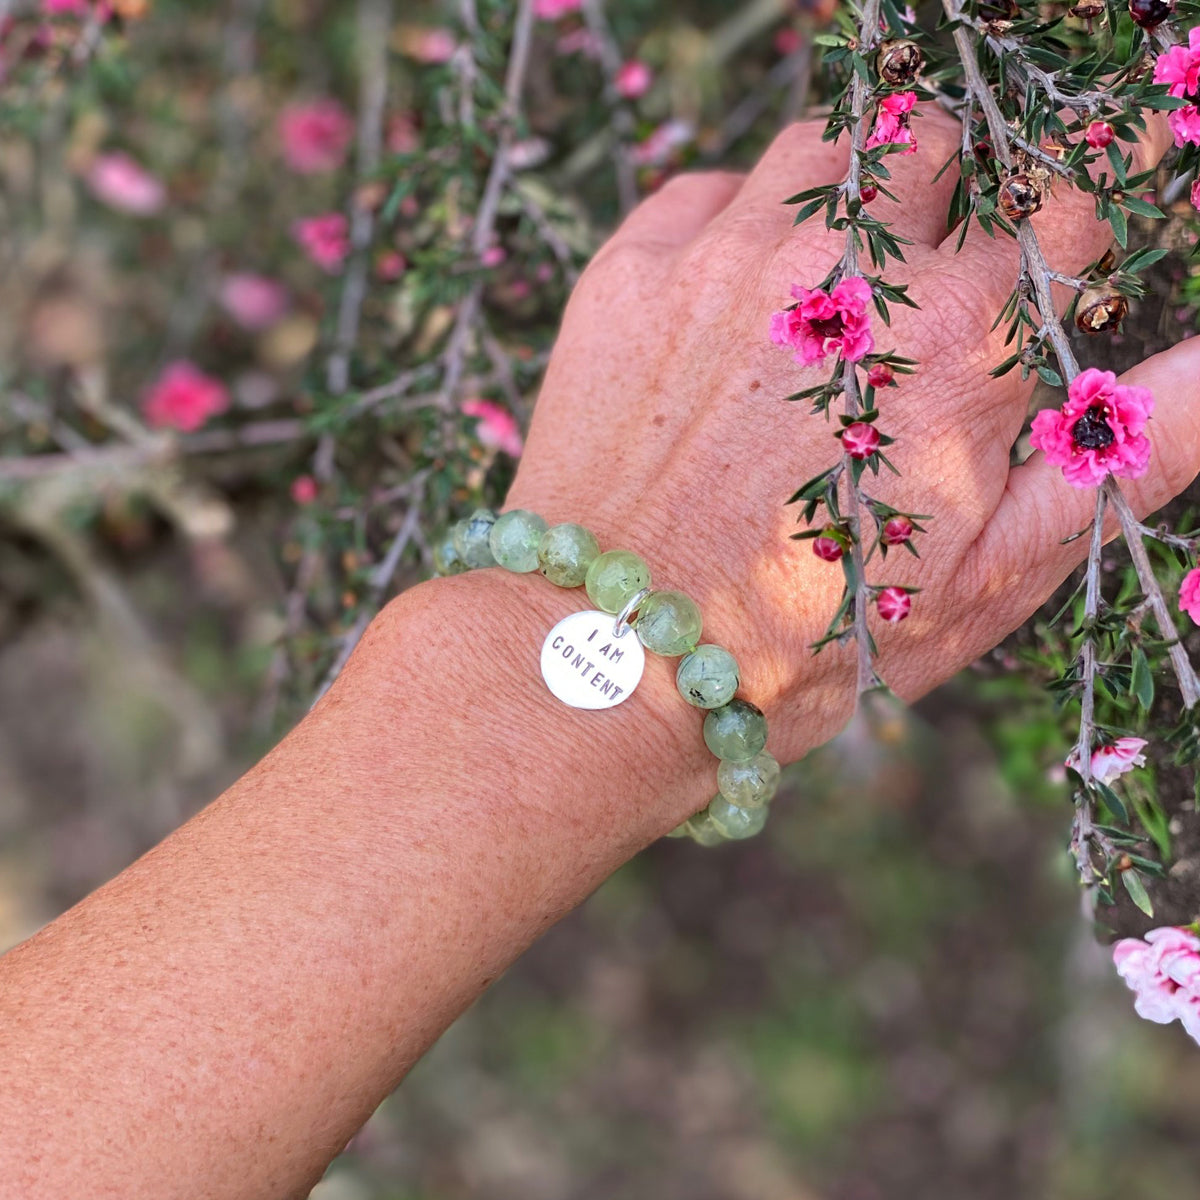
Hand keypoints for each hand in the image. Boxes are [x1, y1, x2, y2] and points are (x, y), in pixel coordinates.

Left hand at [506, 107, 1199, 764]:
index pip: (1059, 212)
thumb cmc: (808, 640)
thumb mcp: (991, 578)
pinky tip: (723, 313)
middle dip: (942, 207)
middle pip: (941, 153)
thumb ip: (1128, 456)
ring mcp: (732, 259)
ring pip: (825, 150)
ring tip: (817, 298)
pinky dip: (728, 226)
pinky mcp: (635, 268)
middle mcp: (855, 275)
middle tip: (901, 301)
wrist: (613, 660)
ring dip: (840, 201)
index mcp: (965, 347)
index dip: (1047, 241)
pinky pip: (706, 188)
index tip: (1010, 286)